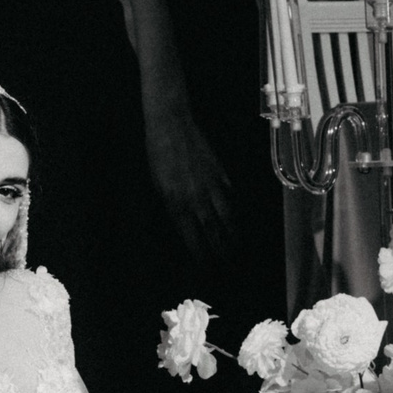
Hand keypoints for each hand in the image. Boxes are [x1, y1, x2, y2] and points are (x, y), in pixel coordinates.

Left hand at [143, 94, 234, 259]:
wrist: (171, 125)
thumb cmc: (157, 155)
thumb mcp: (158, 184)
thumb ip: (171, 206)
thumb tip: (181, 223)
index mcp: (177, 203)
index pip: (192, 237)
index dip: (200, 254)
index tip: (205, 266)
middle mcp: (196, 198)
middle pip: (212, 231)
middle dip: (220, 249)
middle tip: (226, 262)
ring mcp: (211, 185)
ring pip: (225, 215)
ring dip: (231, 233)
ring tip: (235, 244)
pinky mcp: (220, 172)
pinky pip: (229, 194)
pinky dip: (233, 206)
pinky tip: (235, 214)